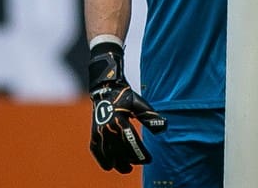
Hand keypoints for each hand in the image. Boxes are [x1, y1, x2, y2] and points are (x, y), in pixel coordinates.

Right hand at [88, 43, 166, 172]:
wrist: (106, 90)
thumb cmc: (127, 97)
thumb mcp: (140, 103)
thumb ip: (151, 116)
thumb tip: (164, 128)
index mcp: (120, 120)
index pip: (131, 142)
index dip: (139, 153)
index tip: (148, 160)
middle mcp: (107, 128)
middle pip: (118, 151)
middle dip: (128, 161)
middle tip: (137, 166)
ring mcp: (99, 132)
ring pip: (107, 153)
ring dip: (117, 163)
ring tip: (126, 169)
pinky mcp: (94, 134)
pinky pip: (97, 150)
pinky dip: (102, 159)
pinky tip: (109, 166)